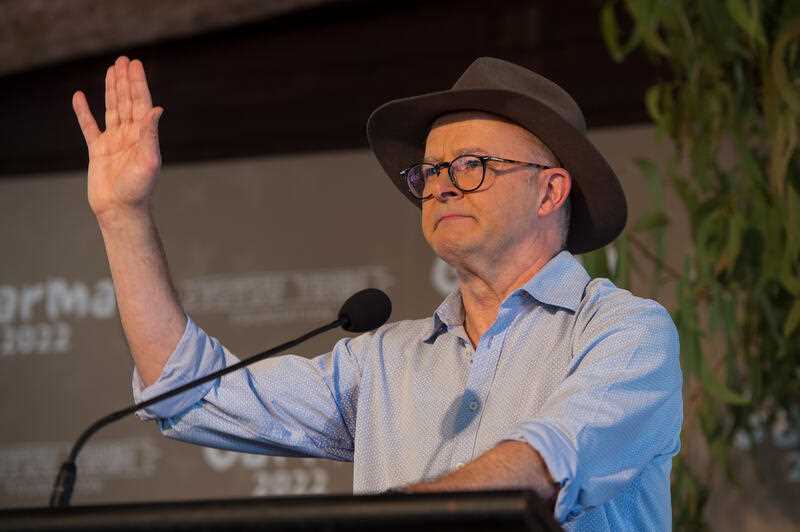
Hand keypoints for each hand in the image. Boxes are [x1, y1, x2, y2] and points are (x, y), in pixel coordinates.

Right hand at [72, 56, 163, 220]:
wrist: (120, 210)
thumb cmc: (138, 189)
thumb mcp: (148, 160)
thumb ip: (151, 134)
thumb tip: (156, 109)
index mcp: (143, 136)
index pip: (141, 104)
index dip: (138, 83)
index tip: (135, 65)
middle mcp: (130, 136)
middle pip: (127, 102)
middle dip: (126, 81)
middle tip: (125, 60)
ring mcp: (113, 142)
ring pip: (112, 109)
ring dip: (111, 89)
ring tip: (111, 70)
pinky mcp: (98, 151)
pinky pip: (89, 126)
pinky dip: (83, 112)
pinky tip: (80, 96)